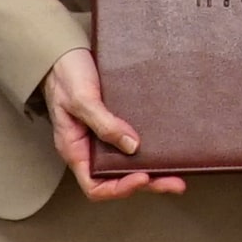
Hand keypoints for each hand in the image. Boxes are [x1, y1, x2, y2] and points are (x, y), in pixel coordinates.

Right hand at [44, 48, 185, 199]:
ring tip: (177, 170)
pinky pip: (132, 142)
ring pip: (128, 163)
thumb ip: (103, 123)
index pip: (95, 186)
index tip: (142, 177)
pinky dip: (149, 149)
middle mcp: (90, 148)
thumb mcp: (81, 99)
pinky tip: (166, 146)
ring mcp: (103, 136)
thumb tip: (132, 146)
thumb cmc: (64, 75)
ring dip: (152, 169)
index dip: (120, 188)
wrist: (64, 52)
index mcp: (75, 150)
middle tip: (175, 183)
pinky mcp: (115, 122)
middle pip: (118, 178)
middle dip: (147, 183)